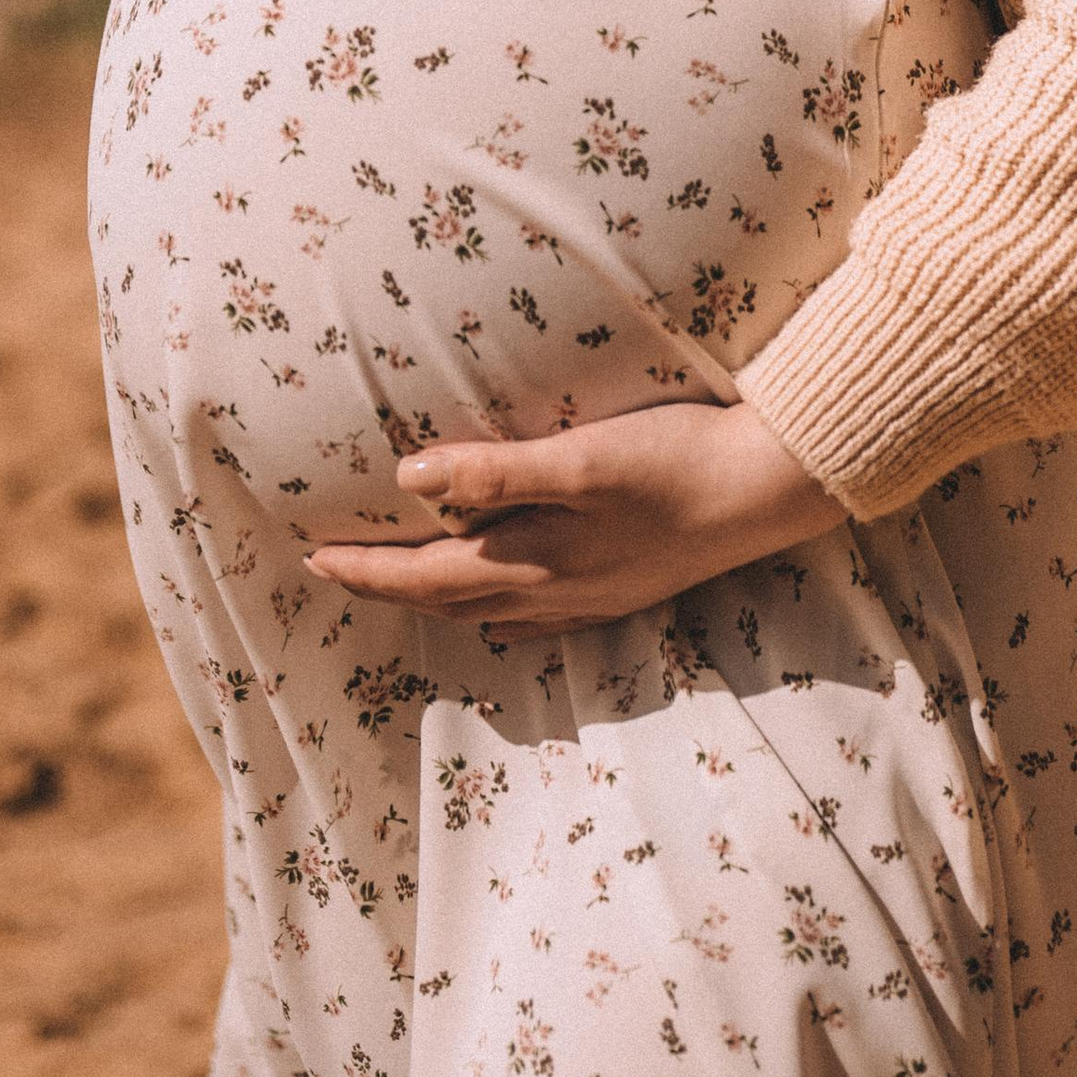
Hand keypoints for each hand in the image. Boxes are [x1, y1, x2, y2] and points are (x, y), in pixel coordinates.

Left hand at [307, 404, 845, 624]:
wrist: (764, 490)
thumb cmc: (674, 461)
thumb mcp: (581, 458)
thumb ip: (495, 473)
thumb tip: (409, 480)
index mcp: (535, 564)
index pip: (424, 579)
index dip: (365, 571)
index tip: (312, 559)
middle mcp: (554, 595)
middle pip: (448, 603)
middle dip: (389, 589)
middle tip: (340, 569)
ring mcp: (591, 600)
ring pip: (489, 614)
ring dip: (437, 601)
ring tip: (405, 581)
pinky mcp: (622, 589)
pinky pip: (535, 618)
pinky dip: (496, 611)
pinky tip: (503, 606)